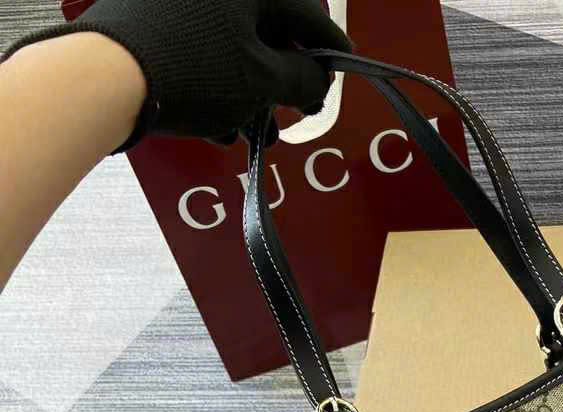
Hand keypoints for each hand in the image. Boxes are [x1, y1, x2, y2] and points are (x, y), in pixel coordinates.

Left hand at [3, 0, 350, 148]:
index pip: (309, 17)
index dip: (331, 52)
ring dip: (251, 93)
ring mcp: (181, 1)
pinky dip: (218, 85)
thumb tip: (318, 80)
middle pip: (268, 32)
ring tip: (257, 135)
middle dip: (283, 81)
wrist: (105, 76)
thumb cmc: (195, 70)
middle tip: (296, 114)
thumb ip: (304, 81)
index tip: (345, 72)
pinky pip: (202, 51)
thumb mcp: (264, 82)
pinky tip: (220, 126)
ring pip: (234, 47)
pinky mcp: (154, 19)